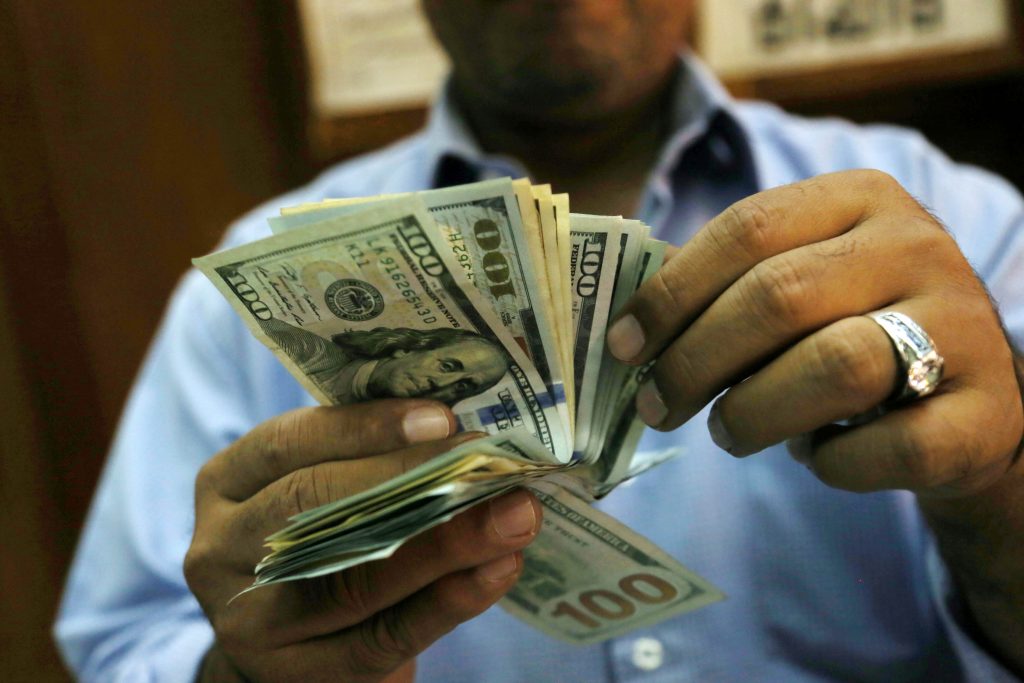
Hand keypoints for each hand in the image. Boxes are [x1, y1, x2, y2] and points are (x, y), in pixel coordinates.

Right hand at [185, 400, 541, 682]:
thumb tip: (462, 423)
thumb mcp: (317, 490)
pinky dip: (449, 602)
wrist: (289, 646)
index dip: (365, 428)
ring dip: (448, 544)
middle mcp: (220, 550)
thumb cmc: (319, 542)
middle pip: (317, 508)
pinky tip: (499, 570)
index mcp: (226, 484)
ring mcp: (252, 623)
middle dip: (415, 481)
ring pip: (354, 578)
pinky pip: (384, 638)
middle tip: (494, 465)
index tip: (443, 418)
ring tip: (515, 515)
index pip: (289, 442)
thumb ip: (366, 457)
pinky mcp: (297, 676)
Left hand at [608, 170, 1022, 495]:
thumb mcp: (802, 280)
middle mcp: (917, 246)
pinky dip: (831, 463)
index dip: (671, 292)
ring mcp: (962, 325)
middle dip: (693, 362)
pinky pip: (885, 447)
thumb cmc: (853, 328)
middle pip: (777, 298)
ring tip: (727, 433)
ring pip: (833, 367)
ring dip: (754, 413)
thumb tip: (625, 325)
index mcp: (860, 198)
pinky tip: (816, 455)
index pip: (747, 228)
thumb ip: (726, 284)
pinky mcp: (986, 410)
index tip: (622, 346)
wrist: (971, 395)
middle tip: (656, 407)